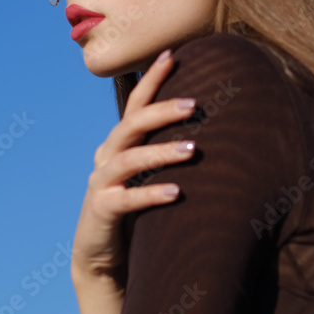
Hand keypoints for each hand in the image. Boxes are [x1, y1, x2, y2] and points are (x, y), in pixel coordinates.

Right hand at [70, 48, 196, 287]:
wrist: (103, 258)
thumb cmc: (136, 212)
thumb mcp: (150, 176)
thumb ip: (166, 152)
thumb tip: (212, 128)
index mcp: (119, 144)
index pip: (135, 105)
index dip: (152, 79)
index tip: (172, 54)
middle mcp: (106, 157)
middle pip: (131, 124)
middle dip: (162, 110)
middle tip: (194, 104)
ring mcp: (101, 183)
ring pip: (130, 159)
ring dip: (162, 152)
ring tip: (193, 149)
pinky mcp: (101, 211)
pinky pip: (127, 199)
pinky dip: (151, 193)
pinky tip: (178, 192)